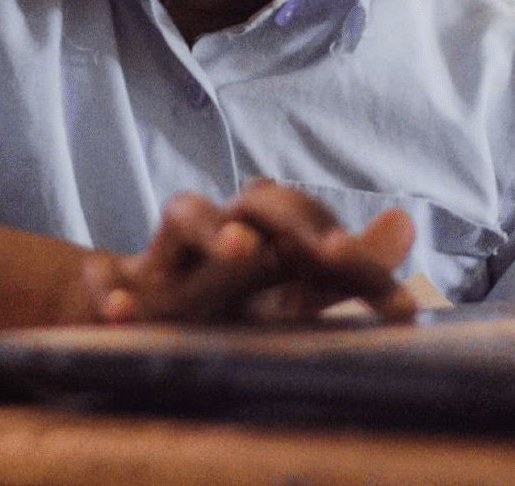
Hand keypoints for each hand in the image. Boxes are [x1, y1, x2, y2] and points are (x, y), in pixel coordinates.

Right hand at [78, 181, 418, 325]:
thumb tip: (407, 221)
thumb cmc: (217, 298)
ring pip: (184, 216)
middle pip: (260, 201)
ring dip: (213, 228)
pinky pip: (106, 278)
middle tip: (331, 252)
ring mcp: (166, 257)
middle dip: (296, 220)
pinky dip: (112, 291)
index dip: (361, 260)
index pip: (321, 230)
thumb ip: (344, 268)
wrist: (122, 306)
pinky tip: (122, 309)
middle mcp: (221, 235)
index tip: (404, 312)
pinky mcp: (115, 283)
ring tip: (241, 249)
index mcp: (268, 238)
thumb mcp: (285, 290)